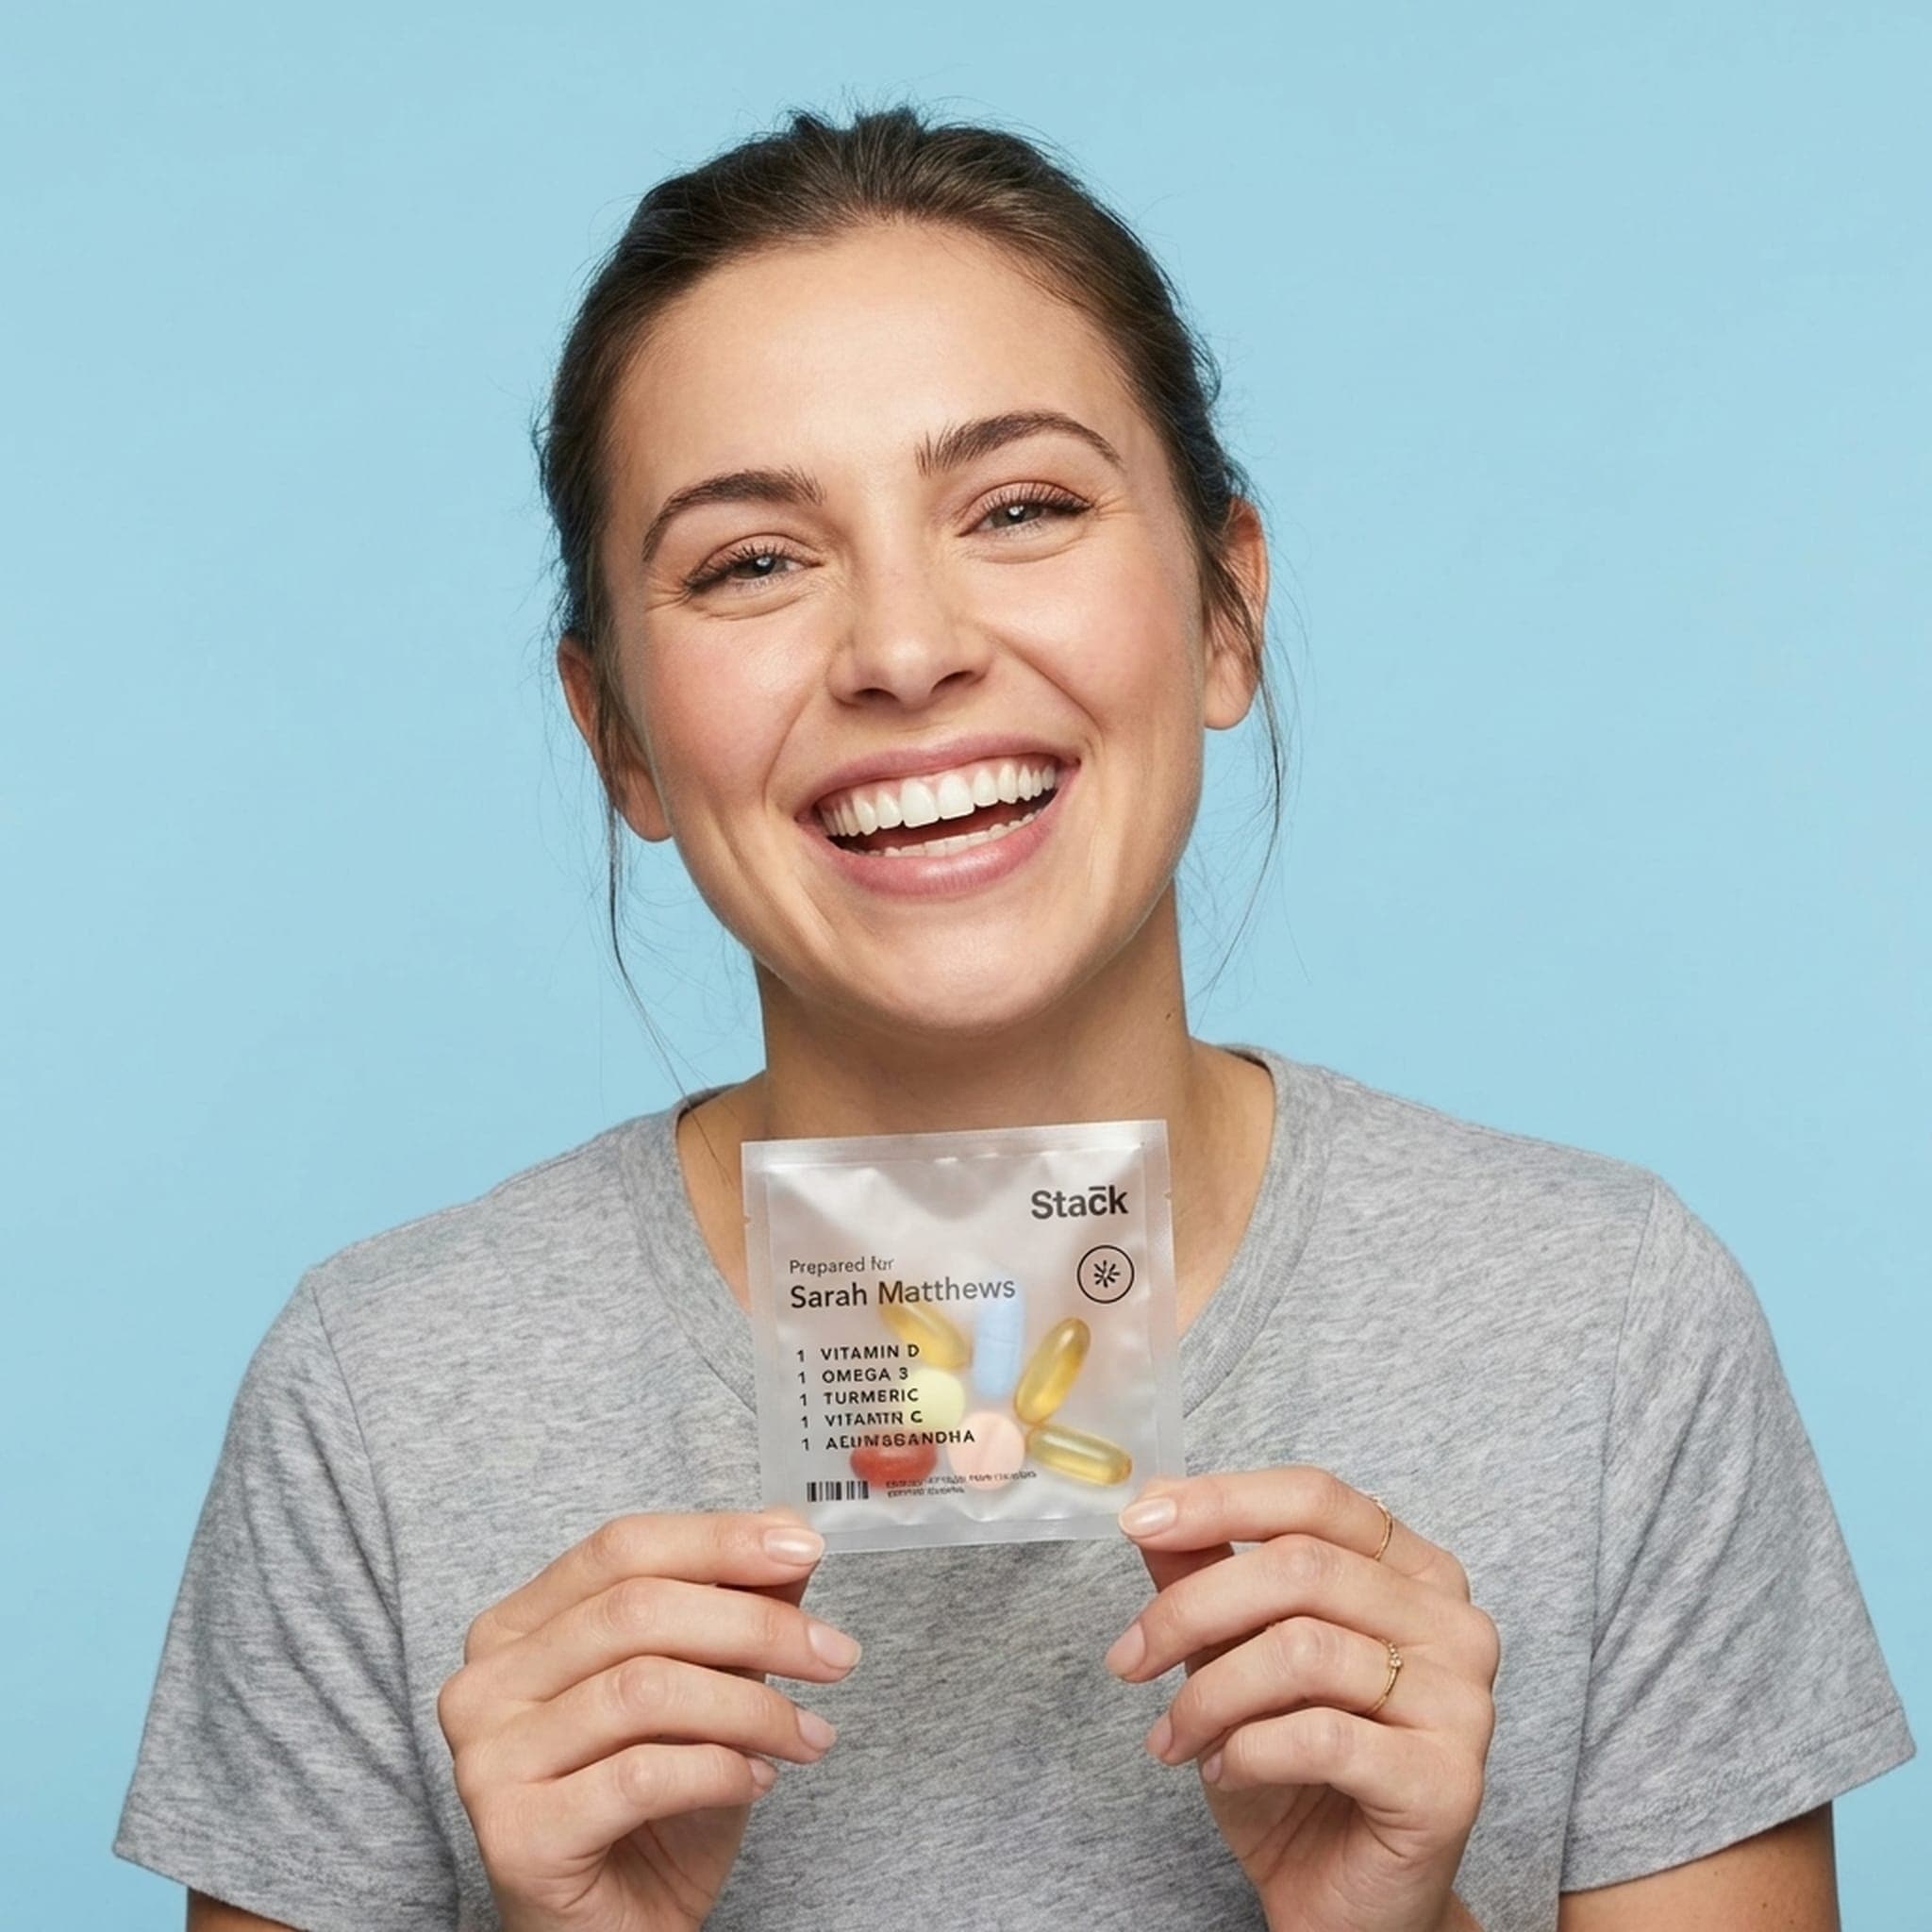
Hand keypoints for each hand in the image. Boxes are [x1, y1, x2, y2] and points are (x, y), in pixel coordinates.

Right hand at [436, 1506, 861, 1931]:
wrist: (618, 1931)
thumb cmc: (653, 1806)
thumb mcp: (707, 1686)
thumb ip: (736, 1605)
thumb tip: (789, 1529)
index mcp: (518, 1626)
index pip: (621, 1547)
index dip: (720, 1540)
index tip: (808, 1547)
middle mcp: (485, 1682)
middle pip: (638, 1610)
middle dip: (757, 1624)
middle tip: (835, 1654)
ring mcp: (489, 1759)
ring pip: (644, 1688)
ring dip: (752, 1706)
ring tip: (808, 1734)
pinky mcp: (515, 1834)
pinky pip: (641, 1774)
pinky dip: (718, 1769)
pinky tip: (758, 1781)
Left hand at [1106, 1467, 1498, 1931]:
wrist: (1342, 1903)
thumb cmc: (1295, 1772)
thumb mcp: (1234, 1656)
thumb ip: (1205, 1574)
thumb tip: (1151, 1506)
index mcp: (1413, 1570)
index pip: (1316, 1498)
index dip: (1221, 1500)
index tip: (1137, 1520)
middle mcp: (1452, 1622)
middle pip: (1299, 1567)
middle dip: (1189, 1610)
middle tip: (1127, 1660)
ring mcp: (1461, 1700)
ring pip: (1302, 1650)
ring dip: (1208, 1695)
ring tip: (1173, 1736)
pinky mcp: (1448, 1780)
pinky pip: (1321, 1736)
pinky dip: (1248, 1749)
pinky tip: (1224, 1770)